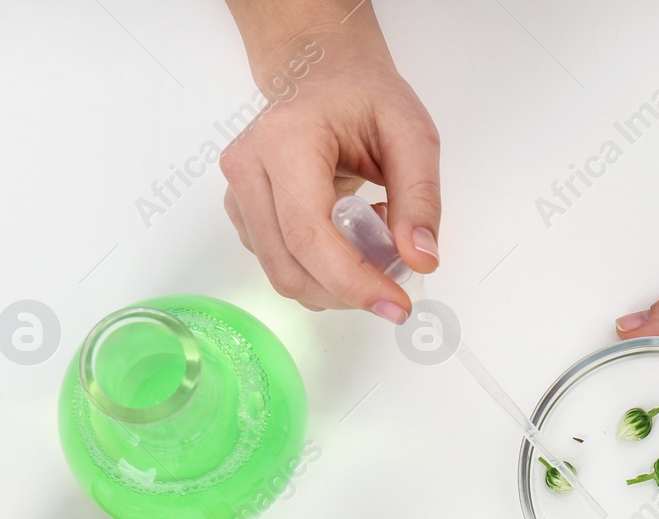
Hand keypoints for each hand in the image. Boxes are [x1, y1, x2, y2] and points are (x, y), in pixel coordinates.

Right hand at [219, 13, 438, 320]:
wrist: (320, 74)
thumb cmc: (362, 96)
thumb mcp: (412, 133)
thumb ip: (421, 197)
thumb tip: (420, 260)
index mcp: (286, 141)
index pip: (309, 234)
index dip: (353, 281)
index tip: (396, 305)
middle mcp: (248, 168)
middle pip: (290, 266)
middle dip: (347, 292)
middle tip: (394, 280)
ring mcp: (238, 193)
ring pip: (282, 274)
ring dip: (335, 282)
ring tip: (372, 238)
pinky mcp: (243, 213)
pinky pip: (281, 265)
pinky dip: (320, 271)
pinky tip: (347, 237)